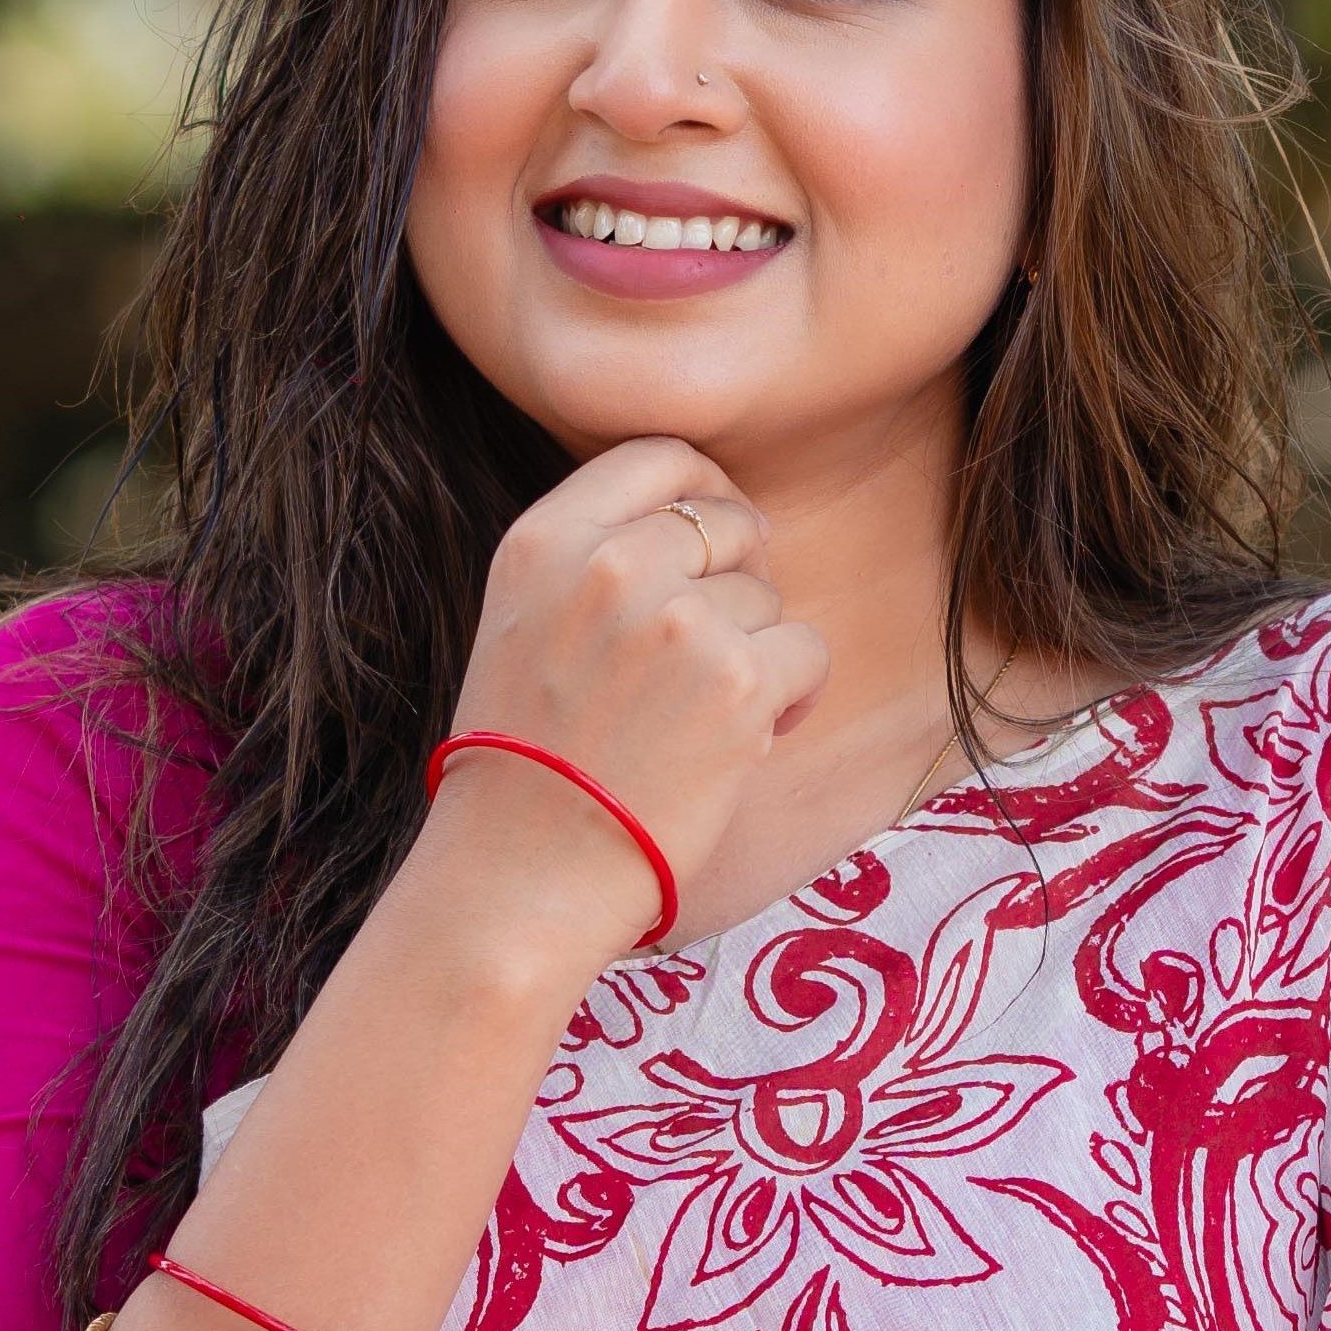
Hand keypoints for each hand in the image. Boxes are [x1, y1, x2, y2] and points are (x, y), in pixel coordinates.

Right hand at [435, 437, 830, 958]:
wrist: (522, 875)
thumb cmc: (524, 765)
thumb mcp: (522, 622)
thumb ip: (593, 557)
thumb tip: (708, 514)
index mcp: (545, 540)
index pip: (661, 455)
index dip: (706, 492)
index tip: (717, 536)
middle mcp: (611, 565)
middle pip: (728, 524)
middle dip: (738, 582)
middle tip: (707, 654)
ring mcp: (678, 621)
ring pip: (768, 597)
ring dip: (755, 653)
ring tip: (697, 721)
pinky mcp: (737, 683)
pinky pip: (808, 651)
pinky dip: (792, 697)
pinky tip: (743, 742)